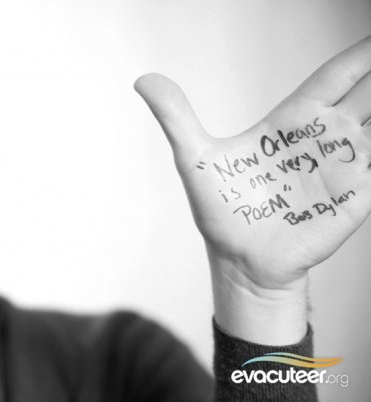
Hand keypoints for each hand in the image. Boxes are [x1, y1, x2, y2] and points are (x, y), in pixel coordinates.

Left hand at [135, 36, 370, 343]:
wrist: (240, 260)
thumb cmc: (221, 211)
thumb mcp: (196, 159)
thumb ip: (176, 118)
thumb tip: (143, 80)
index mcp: (290, 124)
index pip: (331, 80)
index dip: (357, 58)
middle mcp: (322, 140)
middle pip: (367, 95)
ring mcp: (343, 169)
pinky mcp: (355, 198)